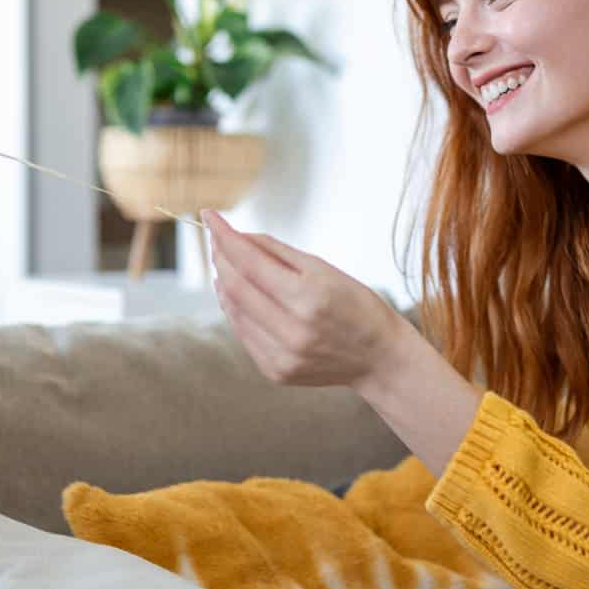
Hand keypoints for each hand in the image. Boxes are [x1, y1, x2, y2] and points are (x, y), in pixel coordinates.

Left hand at [202, 210, 407, 388]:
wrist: (379, 358)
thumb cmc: (356, 305)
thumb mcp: (324, 269)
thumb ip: (278, 253)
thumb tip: (238, 237)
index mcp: (308, 297)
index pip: (250, 262)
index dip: (225, 237)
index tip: (209, 216)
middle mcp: (292, 330)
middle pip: (235, 287)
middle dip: (220, 258)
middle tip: (216, 239)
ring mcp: (282, 355)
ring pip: (234, 311)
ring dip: (224, 284)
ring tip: (226, 264)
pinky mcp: (276, 371)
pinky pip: (243, 334)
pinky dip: (235, 310)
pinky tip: (238, 295)